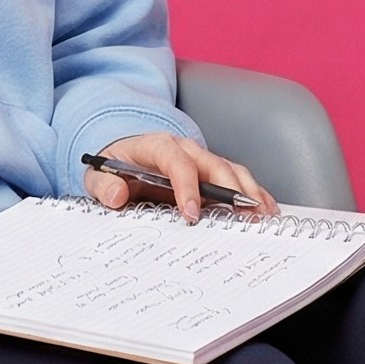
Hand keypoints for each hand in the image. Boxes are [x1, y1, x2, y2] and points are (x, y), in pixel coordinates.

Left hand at [83, 131, 276, 222]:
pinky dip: (253, 191)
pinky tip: (266, 208)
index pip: (176, 162)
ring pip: (231, 169)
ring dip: (249, 190)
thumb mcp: (98, 176)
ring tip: (263, 215)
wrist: (122, 154)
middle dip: (230, 190)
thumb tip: (116, 195)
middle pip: (214, 164)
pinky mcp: (211, 171)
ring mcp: (202, 158)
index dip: (186, 187)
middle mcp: (185, 149)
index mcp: (156, 146)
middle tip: (243, 217)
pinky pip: (237, 177)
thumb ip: (104, 186)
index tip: (191, 214)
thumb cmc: (114, 167)